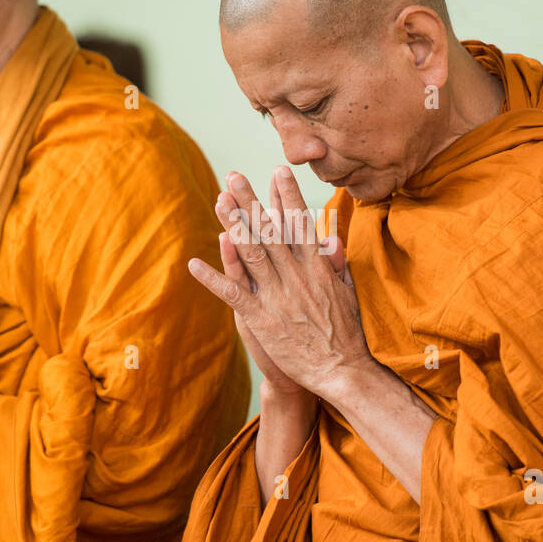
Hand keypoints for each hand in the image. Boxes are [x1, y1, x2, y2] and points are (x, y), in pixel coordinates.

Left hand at [188, 166, 371, 402]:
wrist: (342, 370)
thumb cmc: (347, 333)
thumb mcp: (348, 292)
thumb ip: (335, 263)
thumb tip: (330, 237)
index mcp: (317, 267)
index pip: (299, 224)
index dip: (287, 196)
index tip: (277, 171)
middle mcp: (295, 276)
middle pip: (269, 231)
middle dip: (251, 201)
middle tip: (234, 175)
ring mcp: (277, 297)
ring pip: (251, 253)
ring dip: (233, 225)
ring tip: (218, 201)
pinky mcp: (261, 319)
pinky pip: (233, 294)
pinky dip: (213, 278)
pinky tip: (194, 264)